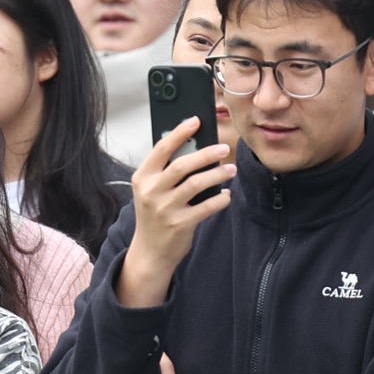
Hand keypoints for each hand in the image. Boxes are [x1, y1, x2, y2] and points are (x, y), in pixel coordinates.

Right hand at [115, 124, 235, 309]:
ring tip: (230, 170)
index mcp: (142, 177)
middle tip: (223, 149)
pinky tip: (226, 196)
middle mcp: (151, 192)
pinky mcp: (179, 224)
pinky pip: (206, 207)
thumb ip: (166, 171)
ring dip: (217, 175)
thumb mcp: (151, 190)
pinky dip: (220, 200)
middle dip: (206, 154)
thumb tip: (195, 147)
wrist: (149, 252)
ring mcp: (164, 209)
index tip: (196, 121)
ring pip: (196, 184)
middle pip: (182, 165)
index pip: (161, 149)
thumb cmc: (154, 216)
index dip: (179, 132)